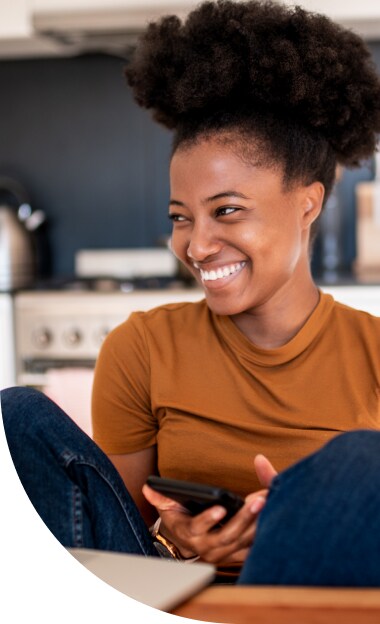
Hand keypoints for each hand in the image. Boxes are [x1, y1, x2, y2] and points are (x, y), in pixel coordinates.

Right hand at [143, 454, 277, 563]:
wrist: (186, 544)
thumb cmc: (179, 520)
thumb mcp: (166, 508)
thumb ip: (159, 498)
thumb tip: (148, 487)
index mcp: (190, 534)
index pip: (199, 527)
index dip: (209, 518)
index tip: (221, 507)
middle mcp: (207, 548)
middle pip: (227, 534)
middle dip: (243, 517)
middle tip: (258, 500)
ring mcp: (223, 553)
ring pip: (242, 541)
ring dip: (256, 523)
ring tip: (268, 502)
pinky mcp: (235, 554)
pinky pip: (251, 547)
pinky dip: (262, 535)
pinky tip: (274, 519)